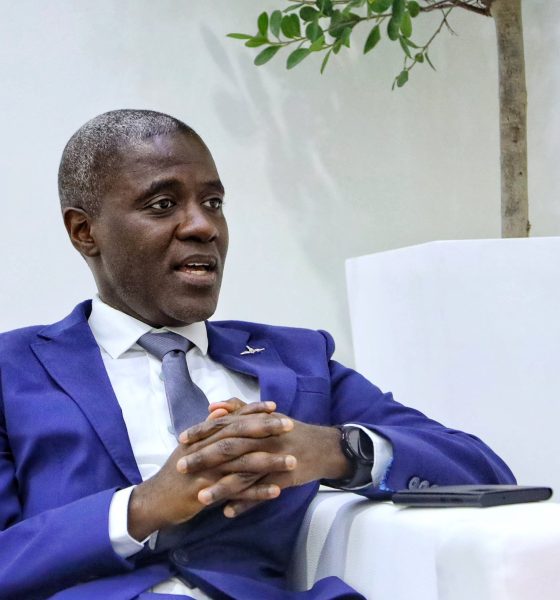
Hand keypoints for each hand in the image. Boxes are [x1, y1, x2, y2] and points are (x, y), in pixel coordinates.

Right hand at [128, 400, 292, 539]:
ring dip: (269, 462)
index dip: (254, 411)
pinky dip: (257, 492)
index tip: (275, 407)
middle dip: (267, 429)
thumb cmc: (177, 472)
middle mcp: (206, 449)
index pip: (232, 418)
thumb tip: (220, 410)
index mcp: (204, 436)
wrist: (154, 500)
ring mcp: (207, 471)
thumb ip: (207, 429)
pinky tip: (277, 491)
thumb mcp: (191, 446)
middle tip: (290, 426)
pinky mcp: (207, 493)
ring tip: (293, 461)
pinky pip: (236, 491)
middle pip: (240, 435)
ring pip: (242, 463)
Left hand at [179, 399, 352, 516]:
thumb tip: (212, 407)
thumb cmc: (288, 430)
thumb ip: (238, 409)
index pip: (224, 425)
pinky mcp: (283, 478)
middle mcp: (262, 440)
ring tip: (200, 498)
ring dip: (221, 487)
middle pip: (229, 448)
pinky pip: (261, 493)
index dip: (201, 431)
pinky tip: (228, 512)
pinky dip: (245, 503)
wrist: (322, 447)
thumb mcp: (265, 416)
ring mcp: (273, 460)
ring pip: (243, 474)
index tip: (181, 439)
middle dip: (203, 458)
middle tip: (181, 468)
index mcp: (256, 423)